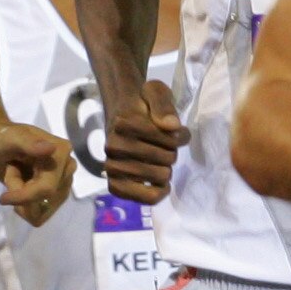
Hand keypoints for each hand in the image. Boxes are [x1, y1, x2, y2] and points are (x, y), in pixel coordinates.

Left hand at [0, 117, 74, 226]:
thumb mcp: (8, 138)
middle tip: (9, 172)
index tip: (1, 199)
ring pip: (43, 210)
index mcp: (61, 151)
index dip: (23, 196)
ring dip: (21, 200)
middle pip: (45, 200)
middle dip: (20, 193)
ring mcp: (63, 181)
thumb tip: (52, 148)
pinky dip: (25, 207)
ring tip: (14, 176)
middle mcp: (67, 166)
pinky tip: (17, 189)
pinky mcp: (56, 193)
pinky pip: (42, 214)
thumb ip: (28, 143)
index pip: (47, 188)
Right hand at [106, 90, 184, 204]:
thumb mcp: (156, 92)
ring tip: (161, 162)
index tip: (176, 130)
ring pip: (159, 177)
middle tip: (166, 148)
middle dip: (172, 153)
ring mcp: (112, 166)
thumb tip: (171, 126)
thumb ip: (163, 104)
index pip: (168, 138)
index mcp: (123, 122)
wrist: (122, 116)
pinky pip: (142, 197)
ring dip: (167, 170)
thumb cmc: (143, 105)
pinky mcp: (115, 184)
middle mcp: (113, 145)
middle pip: (166, 158)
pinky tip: (162, 186)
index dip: (179, 136)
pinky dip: (156, 193)